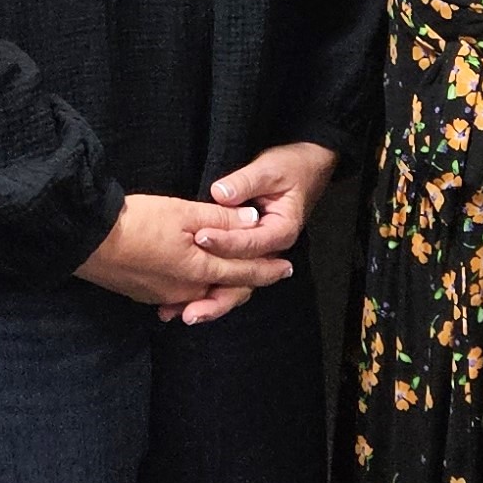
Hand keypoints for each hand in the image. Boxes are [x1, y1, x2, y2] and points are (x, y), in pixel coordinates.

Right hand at [77, 193, 290, 317]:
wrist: (88, 241)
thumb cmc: (138, 222)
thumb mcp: (184, 212)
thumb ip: (221, 220)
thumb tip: (252, 221)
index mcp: (201, 269)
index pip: (245, 271)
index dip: (268, 268)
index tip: (286, 267)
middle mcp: (187, 290)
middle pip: (227, 289)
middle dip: (250, 282)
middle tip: (269, 274)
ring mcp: (165, 296)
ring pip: (204, 294)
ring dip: (222, 287)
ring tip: (235, 280)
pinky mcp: (146, 295)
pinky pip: (181, 297)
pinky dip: (195, 292)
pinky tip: (195, 286)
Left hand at [181, 142, 338, 320]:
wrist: (304, 169)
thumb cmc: (289, 167)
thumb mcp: (269, 169)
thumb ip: (245, 182)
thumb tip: (221, 194)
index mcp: (282, 230)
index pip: (251, 243)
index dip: (226, 242)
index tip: (200, 237)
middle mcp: (271, 251)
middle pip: (244, 281)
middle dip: (215, 297)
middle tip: (188, 310)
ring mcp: (257, 256)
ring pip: (233, 287)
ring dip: (207, 303)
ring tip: (178, 314)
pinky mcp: (244, 256)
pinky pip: (226, 278)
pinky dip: (205, 291)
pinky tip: (179, 305)